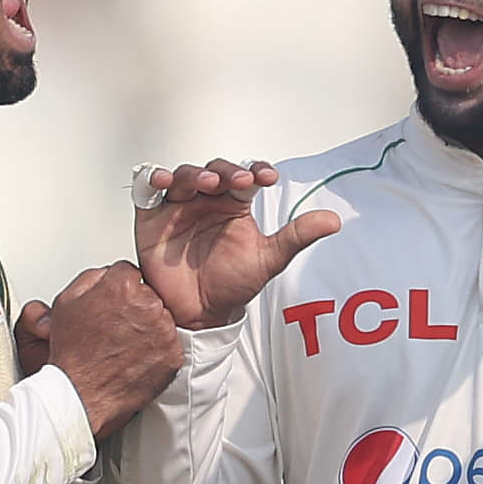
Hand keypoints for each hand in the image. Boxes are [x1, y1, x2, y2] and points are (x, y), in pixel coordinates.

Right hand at [33, 261, 181, 438]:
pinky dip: (157, 350)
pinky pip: (170, 344)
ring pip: (162, 319)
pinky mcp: (173, 356)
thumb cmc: (73, 351)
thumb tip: (108, 273)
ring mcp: (164, 332)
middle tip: (117, 326)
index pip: (130, 273)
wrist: (82, 391)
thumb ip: (92, 278)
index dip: (120, 288)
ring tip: (125, 344)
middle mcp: (148, 307)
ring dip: (148, 327)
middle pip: (148, 295)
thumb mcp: (67, 302)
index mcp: (122, 288)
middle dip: (135, 307)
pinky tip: (136, 357)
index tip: (115, 300)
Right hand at [133, 159, 342, 329]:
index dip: (256, 171)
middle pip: (214, 171)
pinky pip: (149, 190)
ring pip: (184, 176)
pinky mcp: (152, 216)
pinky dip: (154, 179)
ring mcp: (179, 206)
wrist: (201, 312)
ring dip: (195, 174)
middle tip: (240, 180)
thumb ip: (297, 237)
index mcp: (234, 205)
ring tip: (208, 183)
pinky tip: (164, 180)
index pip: (246, 177)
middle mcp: (206, 200)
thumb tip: (334, 220)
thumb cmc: (232, 283)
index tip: (269, 177)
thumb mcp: (269, 259)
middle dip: (226, 171)